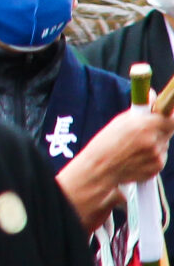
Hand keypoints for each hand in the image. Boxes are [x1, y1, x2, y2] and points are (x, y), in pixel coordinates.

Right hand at [57, 107, 173, 231]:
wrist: (99, 170)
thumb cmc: (106, 143)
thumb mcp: (120, 121)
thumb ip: (141, 109)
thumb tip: (152, 95)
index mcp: (145, 126)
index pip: (173, 119)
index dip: (170, 116)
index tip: (167, 114)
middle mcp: (154, 141)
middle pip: (167, 130)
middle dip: (159, 128)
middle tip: (143, 130)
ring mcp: (157, 156)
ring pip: (163, 144)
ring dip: (154, 142)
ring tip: (134, 147)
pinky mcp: (157, 168)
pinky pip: (160, 156)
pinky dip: (151, 155)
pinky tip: (135, 156)